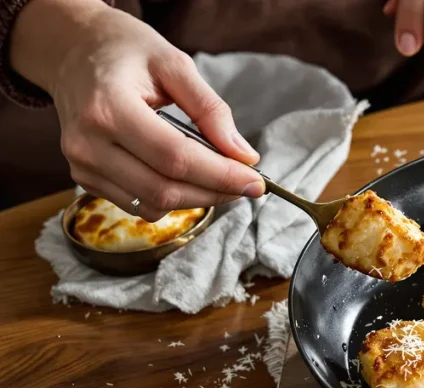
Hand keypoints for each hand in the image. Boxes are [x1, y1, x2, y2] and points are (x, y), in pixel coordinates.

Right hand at [9, 0, 263, 221]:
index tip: (256, 181)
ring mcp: (82, 165)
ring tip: (221, 179)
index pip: (175, 158)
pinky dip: (171, 198)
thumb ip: (211, 110)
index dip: (221, 176)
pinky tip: (189, 178)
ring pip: (152, 205)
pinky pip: (138, 204)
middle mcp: (88, 144)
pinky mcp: (84, 178)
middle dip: (214, 193)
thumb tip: (245, 155)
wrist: (72, 52)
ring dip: (196, 200)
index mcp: (108, 109)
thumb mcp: (174, 65)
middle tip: (246, 184)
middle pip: (164, 190)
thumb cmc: (125, 52)